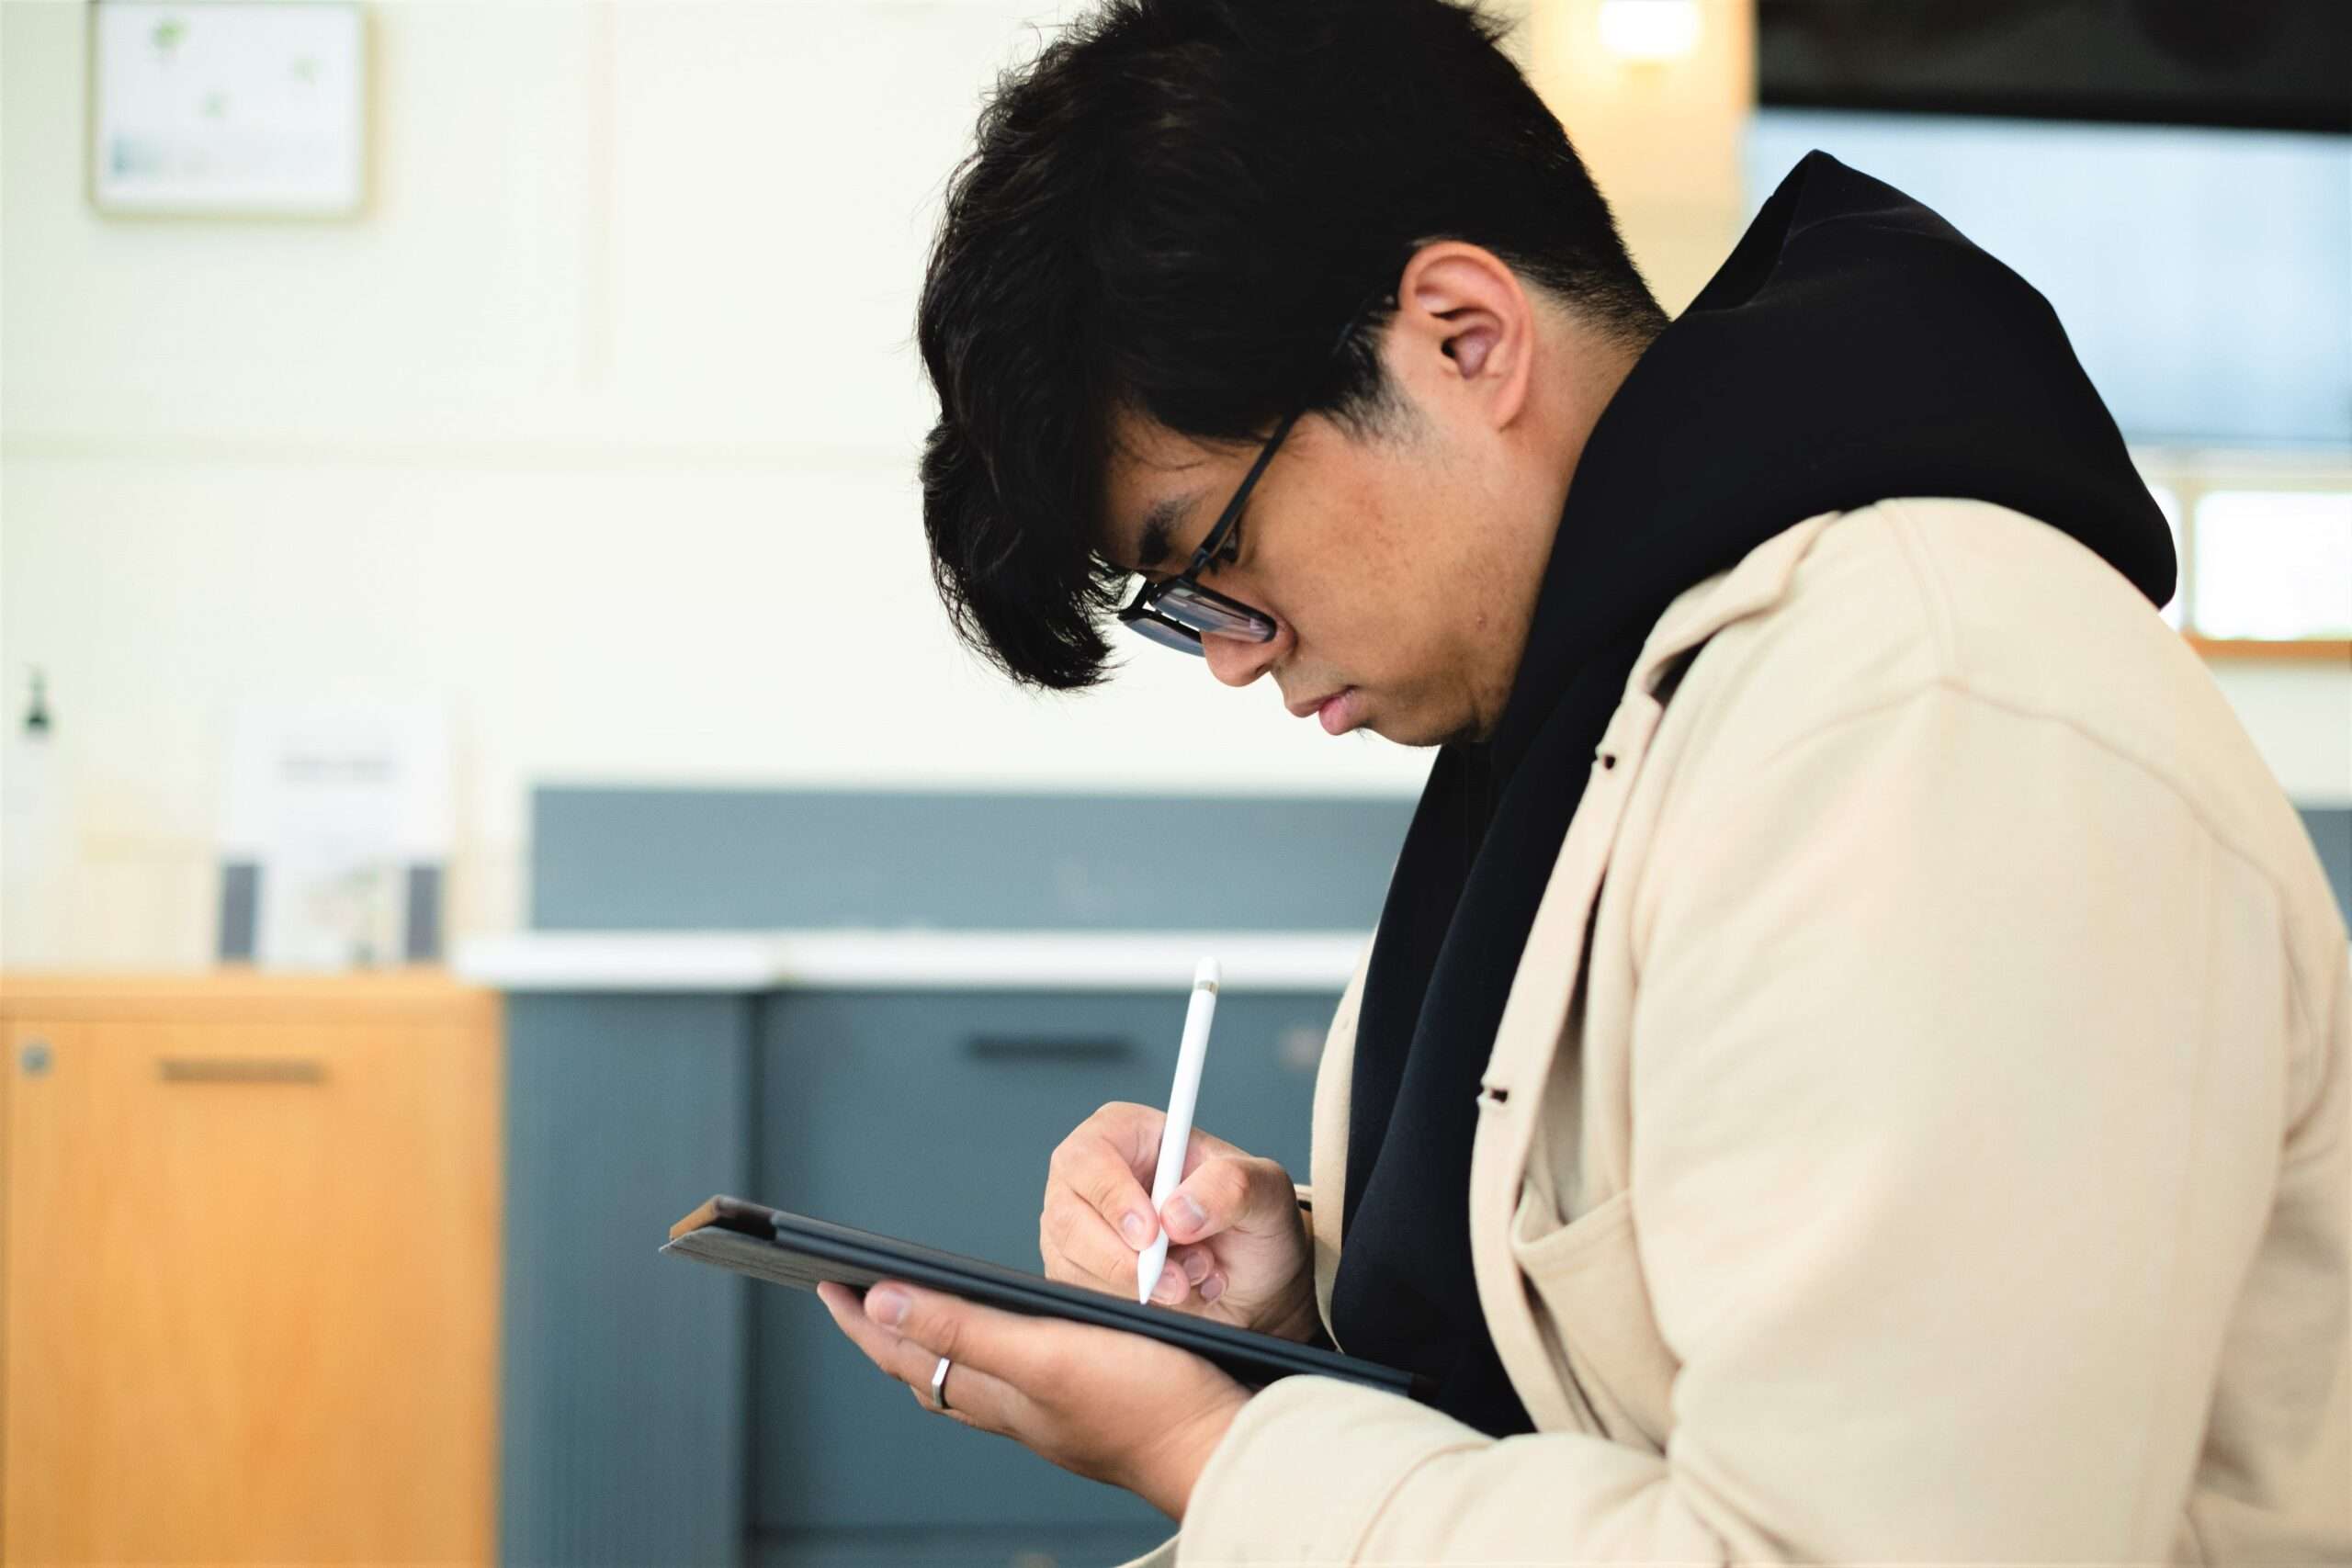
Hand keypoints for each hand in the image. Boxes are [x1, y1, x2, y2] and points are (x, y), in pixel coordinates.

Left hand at [816, 1277, 1250, 1520]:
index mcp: (999, 1392)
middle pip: (931, 1369)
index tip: (828, 1284)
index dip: (863, 1320)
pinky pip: (1014, 1381)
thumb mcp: (1046, 1355)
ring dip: (937, 1345)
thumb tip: (882, 1303)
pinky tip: (1013, 1345)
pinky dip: (991, 1356)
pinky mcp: (1088, 1407)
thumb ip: (964, 1329)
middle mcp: (1018, 1408)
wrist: (1221, 1443)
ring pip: (972, 1379)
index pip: (907, 1352)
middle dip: (889, 1333)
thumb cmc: (1146, 1402)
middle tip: (857, 1299)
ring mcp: (1052, 1413)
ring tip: (916, 1319)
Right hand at [1040, 1101, 1319, 1342]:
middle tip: (1177, 1280)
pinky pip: (1085, 1297)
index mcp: (1126, 1134)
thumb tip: (1176, 1213)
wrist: (1257, 1284)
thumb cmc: (1252, 1223)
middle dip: (1123, 1259)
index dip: (1114, 1197)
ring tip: (1194, 1277)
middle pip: (1068, 1217)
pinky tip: (1175, 1295)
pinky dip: (1134, 1306)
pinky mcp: (1077, 1273)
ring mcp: (1077, 1228)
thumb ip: (1230, 1187)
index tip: (1151, 1234)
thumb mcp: (1264, 1190)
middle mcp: (1091, 1178)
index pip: (1090, 1157)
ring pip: (1074, 1264)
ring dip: (1138, 1285)